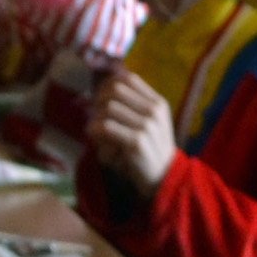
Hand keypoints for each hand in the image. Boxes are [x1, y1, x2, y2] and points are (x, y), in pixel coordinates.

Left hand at [87, 62, 176, 188]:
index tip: (99, 97)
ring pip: (109, 107)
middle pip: (116, 90)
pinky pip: (107, 127)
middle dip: (99, 98)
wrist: (164, 177)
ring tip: (94, 129)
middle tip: (92, 112)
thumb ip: (132, 107)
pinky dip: (95, 130)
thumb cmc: (150, 149)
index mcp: (157, 103)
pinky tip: (93, 136)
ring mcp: (147, 126)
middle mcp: (154, 111)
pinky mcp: (136, 142)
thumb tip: (102, 90)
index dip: (108, 83)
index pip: (129, 79)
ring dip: (95, 117)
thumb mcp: (148, 124)